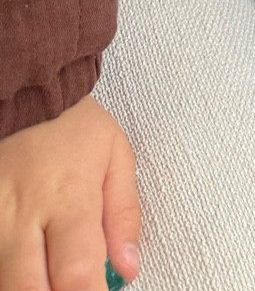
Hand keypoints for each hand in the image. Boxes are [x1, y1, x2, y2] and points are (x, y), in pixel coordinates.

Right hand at [0, 96, 138, 290]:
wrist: (25, 98)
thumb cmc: (73, 129)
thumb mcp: (116, 156)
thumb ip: (124, 216)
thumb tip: (128, 270)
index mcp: (69, 197)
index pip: (76, 272)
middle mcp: (23, 214)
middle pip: (29, 290)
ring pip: (3, 282)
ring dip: (27, 287)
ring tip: (51, 277)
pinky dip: (7, 273)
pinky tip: (26, 269)